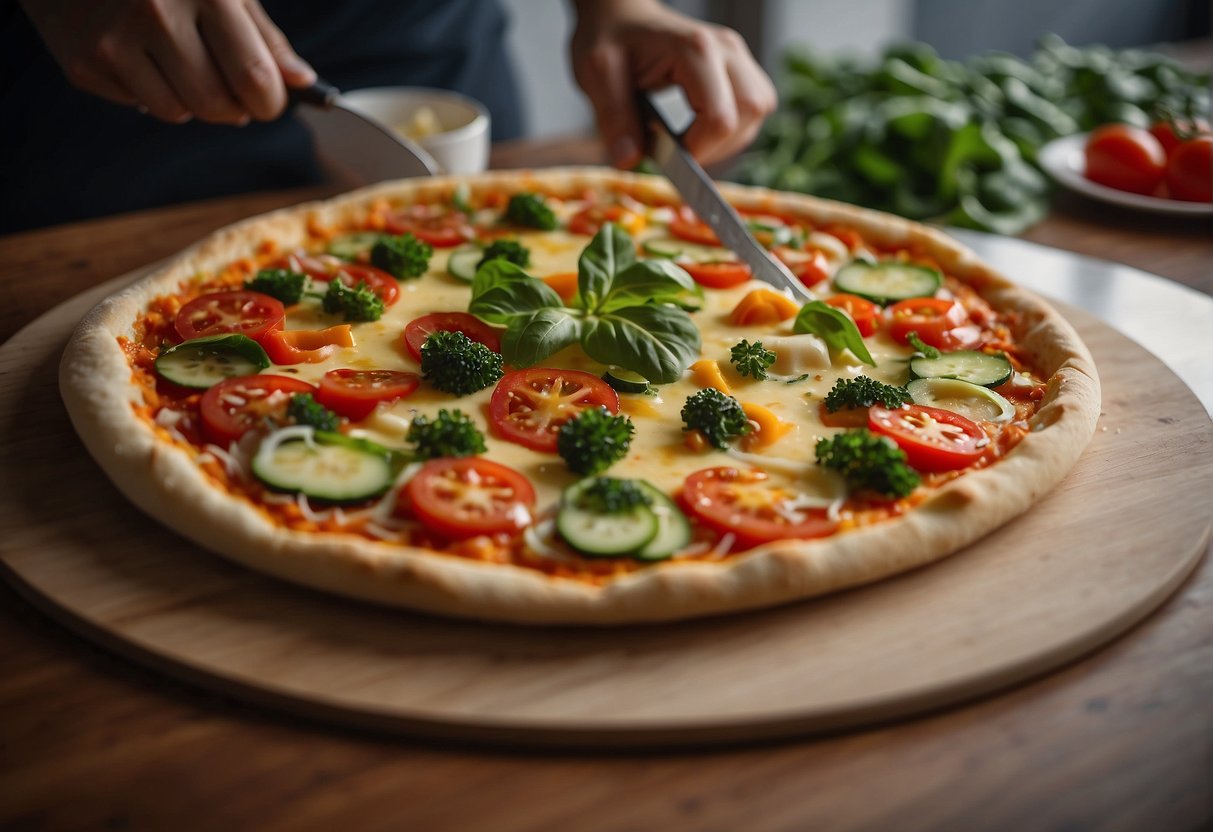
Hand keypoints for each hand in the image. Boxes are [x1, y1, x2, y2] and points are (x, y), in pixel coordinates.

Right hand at [21, 0, 315, 124]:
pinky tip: (142, 58)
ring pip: (179, 112)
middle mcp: (157, 12)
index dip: (270, 102)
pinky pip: (140, 105)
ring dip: (192, 101)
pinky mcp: (84, 62)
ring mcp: (115, 38)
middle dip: (233, 107)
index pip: (254, 77)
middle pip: (216, 104)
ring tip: (183, 64)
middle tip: (229, 90)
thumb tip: (301, 81)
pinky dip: (151, 92)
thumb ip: (264, 38)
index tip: (269, 102)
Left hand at [570, 0, 776, 167]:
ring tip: (690, 140)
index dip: (698, 149)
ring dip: (729, 139)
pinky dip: (733, 129)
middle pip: (750, 112)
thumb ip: (614, 117)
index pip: (720, 118)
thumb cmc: (610, 39)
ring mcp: (738, 56)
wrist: (620, 16)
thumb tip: (629, 160)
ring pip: (758, 110)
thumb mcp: (598, 75)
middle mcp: (726, 50)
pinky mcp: (741, 67)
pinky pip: (754, 107)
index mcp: (694, 50)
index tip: (668, 156)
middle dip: (718, 146)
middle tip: (680, 151)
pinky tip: (702, 129)